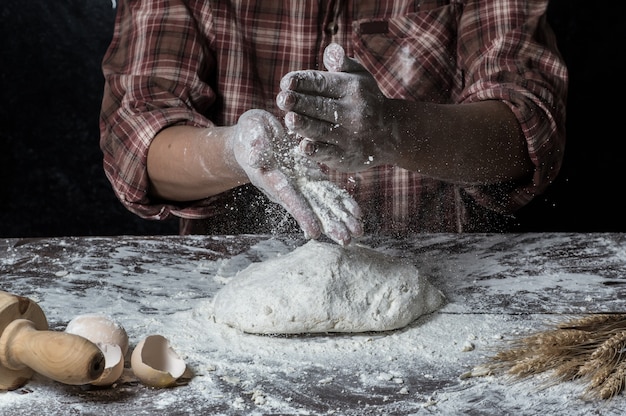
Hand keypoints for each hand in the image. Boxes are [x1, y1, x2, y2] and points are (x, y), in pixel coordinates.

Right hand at [231, 109, 362, 244]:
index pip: (288, 198)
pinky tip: (356, 213)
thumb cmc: (249, 133)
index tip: (314, 232)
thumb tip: (256, 155)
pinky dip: (342, 202)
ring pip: (323, 203)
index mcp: (272, 178)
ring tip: (358, 232)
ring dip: (340, 218)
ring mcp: (300, 183)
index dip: (302, 214)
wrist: (254, 136)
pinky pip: (328, 191)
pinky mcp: (310, 176)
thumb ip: (254, 144)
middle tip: (346, 240)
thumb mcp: (250, 132)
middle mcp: (288, 187)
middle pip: (310, 208)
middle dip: (328, 224)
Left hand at [276, 43, 397, 171]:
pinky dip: (315, 150)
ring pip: (321, 130)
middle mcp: (352, 112)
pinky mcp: (345, 157)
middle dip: (299, 102)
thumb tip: (330, 50)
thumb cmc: (366, 99)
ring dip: (304, 125)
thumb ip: (342, 62)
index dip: (302, 82)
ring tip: (289, 119)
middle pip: (320, 106)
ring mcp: (349, 136)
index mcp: (352, 88)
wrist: (391, 134)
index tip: (286, 82)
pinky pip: (328, 153)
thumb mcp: (359, 76)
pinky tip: (303, 146)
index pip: (322, 83)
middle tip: (282, 99)